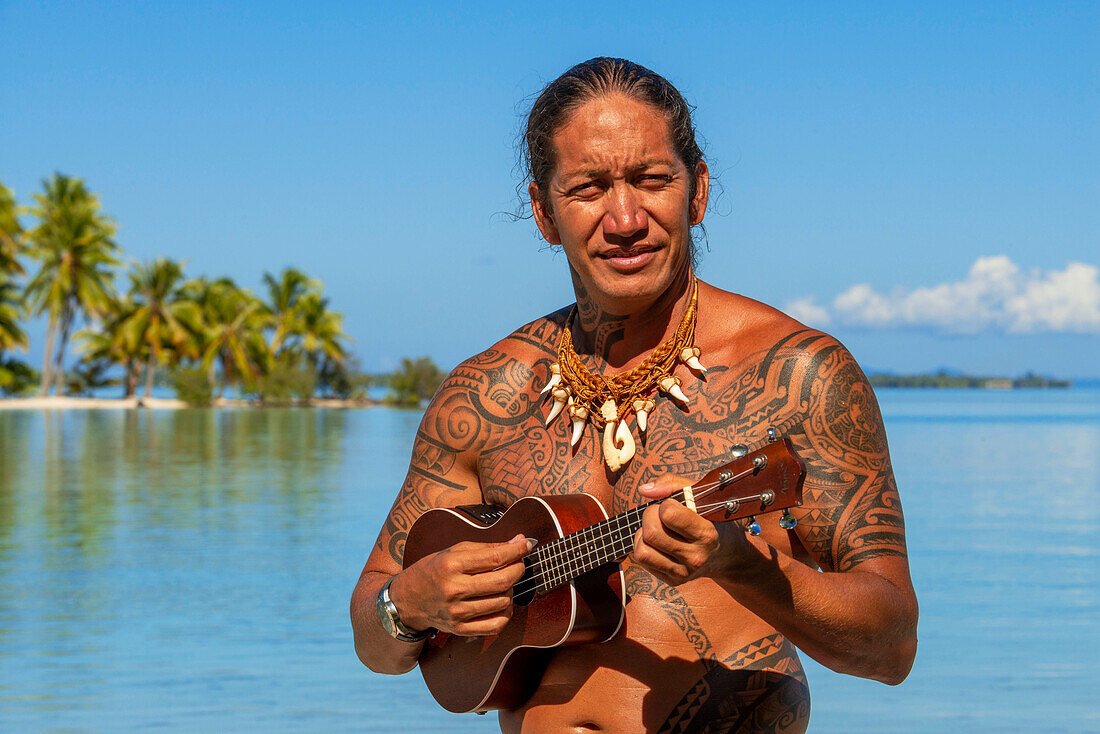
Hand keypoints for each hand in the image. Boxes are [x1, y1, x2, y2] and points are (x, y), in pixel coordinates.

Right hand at [387, 534, 530, 636]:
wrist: (407, 600)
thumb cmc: (432, 570)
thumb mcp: (453, 551)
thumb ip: (487, 547)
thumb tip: (519, 541)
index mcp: (451, 565)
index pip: (494, 557)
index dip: (516, 550)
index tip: (527, 544)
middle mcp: (454, 589)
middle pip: (502, 581)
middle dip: (518, 569)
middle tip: (519, 563)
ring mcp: (457, 612)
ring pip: (502, 601)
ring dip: (511, 589)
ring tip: (505, 581)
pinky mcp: (460, 629)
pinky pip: (496, 625)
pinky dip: (506, 613)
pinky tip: (502, 602)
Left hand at [631, 474, 749, 585]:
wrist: (729, 555)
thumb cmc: (712, 519)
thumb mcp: (702, 495)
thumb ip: (673, 484)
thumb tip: (643, 490)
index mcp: (706, 534)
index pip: (668, 515)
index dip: (666, 504)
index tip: (674, 505)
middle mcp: (696, 557)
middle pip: (651, 533)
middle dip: (650, 517)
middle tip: (662, 515)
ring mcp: (684, 572)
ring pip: (641, 551)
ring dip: (644, 534)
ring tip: (659, 529)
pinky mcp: (674, 581)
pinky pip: (642, 561)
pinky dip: (644, 547)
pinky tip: (658, 542)